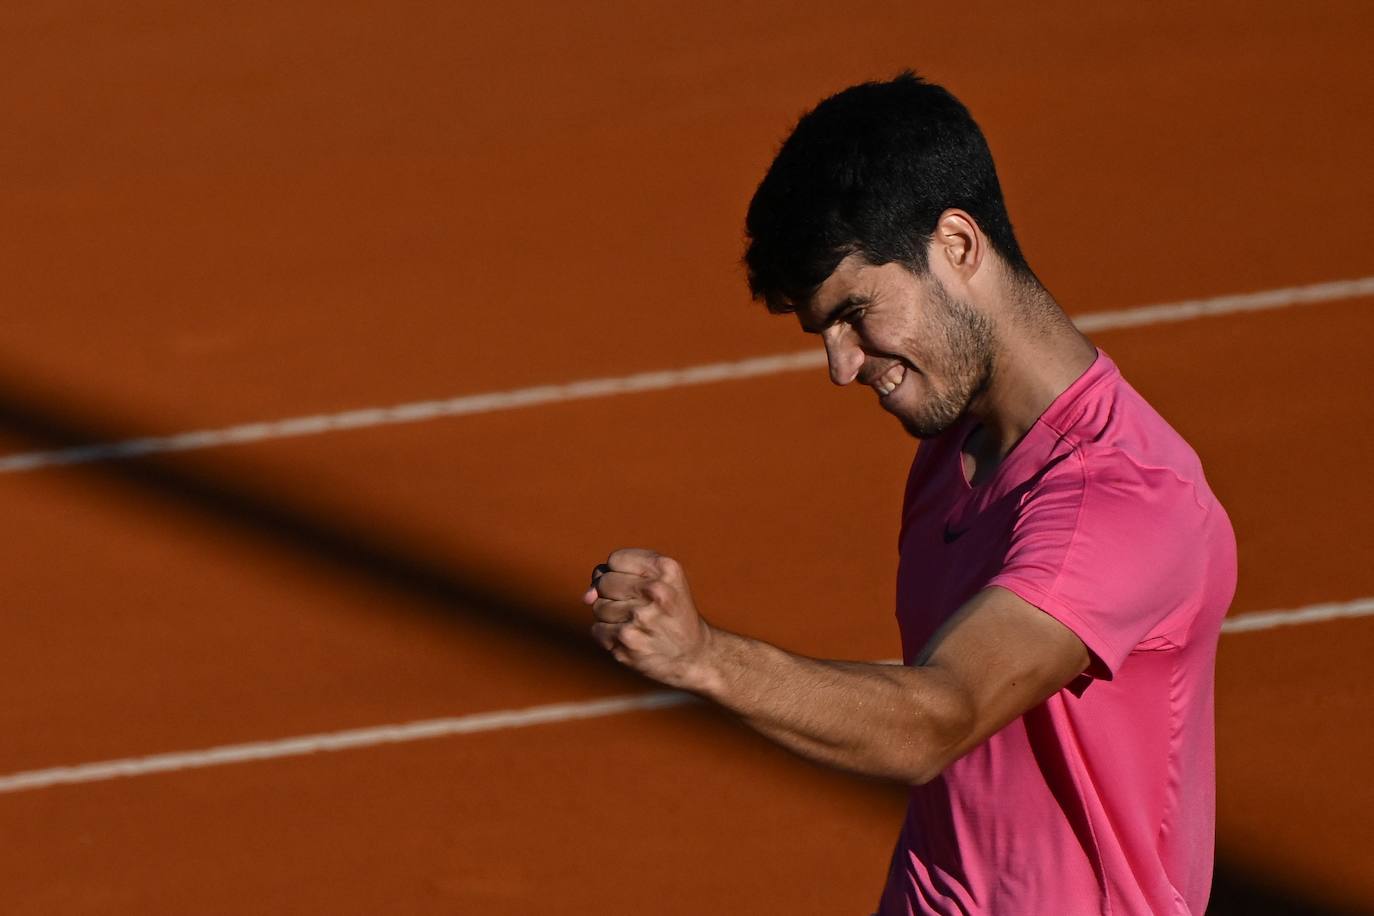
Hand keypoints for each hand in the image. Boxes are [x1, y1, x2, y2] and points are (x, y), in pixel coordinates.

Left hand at [583, 548, 713, 690]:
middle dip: (613, 594)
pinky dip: (608, 635)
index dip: (621, 573)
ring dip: (610, 616)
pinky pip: (596, 630)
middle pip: (603, 582)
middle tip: (639, 607)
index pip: (615, 559)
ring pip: (597, 606)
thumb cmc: (670, 612)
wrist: (693, 654)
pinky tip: (630, 638)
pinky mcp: (628, 641)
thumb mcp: (660, 580)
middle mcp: (655, 590)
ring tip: (636, 623)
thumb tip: (587, 596)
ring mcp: (640, 617)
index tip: (640, 587)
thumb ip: (618, 574)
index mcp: (666, 568)